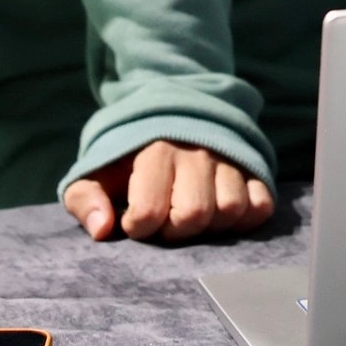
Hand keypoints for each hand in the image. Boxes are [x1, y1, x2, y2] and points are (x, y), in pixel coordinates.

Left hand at [62, 139, 274, 242]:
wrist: (170, 114)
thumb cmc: (129, 156)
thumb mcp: (96, 172)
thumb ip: (86, 199)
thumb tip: (102, 230)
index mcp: (155, 150)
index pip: (149, 211)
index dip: (139, 227)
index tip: (134, 220)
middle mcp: (197, 151)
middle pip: (194, 215)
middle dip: (175, 231)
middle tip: (165, 221)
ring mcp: (229, 158)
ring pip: (230, 210)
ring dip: (210, 225)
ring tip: (192, 215)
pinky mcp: (253, 167)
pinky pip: (260, 205)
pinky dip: (244, 218)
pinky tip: (221, 213)